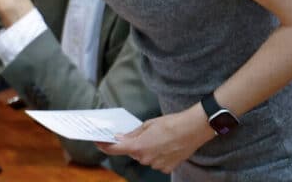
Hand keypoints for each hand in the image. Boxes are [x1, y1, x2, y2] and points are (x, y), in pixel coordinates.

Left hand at [95, 106, 213, 173]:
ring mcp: (156, 165)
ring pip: (144, 157)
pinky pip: (155, 161)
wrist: (192, 129)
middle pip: (132, 152)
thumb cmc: (170, 124)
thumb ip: (132, 134)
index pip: (115, 149)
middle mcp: (145, 159)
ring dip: (145, 149)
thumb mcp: (147, 125)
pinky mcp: (167, 167)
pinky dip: (156, 154)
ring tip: (157, 138)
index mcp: (138, 147)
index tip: (98, 142)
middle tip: (138, 133)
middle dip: (132, 144)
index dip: (105, 146)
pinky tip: (164, 145)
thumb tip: (120, 138)